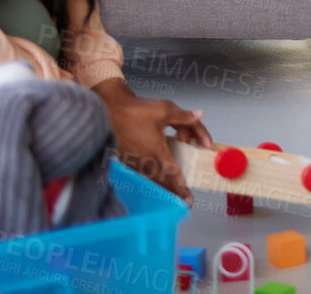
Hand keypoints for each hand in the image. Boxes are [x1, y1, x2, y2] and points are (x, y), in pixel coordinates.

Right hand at [93, 78, 211, 200]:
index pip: (171, 171)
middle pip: (162, 180)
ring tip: (173, 196)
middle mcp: (145, 158)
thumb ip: (184, 116)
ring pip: (150, 178)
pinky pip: (140, 173)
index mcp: (156, 149)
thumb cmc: (136, 110)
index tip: (186, 195)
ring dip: (162, 188)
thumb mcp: (165, 110)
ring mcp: (134, 160)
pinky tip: (154, 182)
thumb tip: (199, 114)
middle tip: (185, 202)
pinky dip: (149, 180)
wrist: (111, 110)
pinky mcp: (126, 158)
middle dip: (174, 192)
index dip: (179, 184)